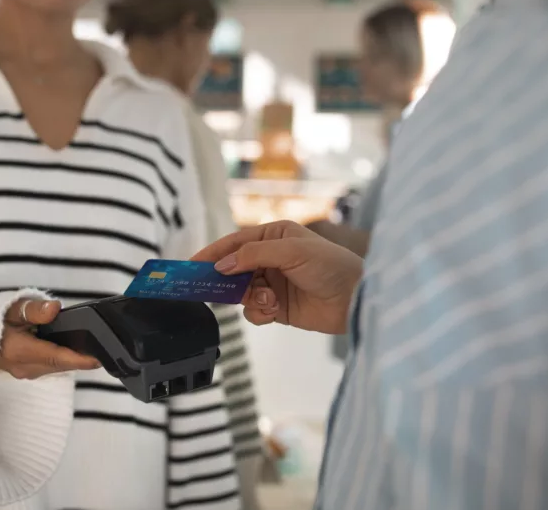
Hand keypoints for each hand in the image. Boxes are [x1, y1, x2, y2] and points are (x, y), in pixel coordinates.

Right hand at [0, 298, 100, 378]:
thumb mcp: (13, 308)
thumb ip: (34, 309)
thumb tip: (54, 309)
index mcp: (20, 351)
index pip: (56, 357)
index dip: (79, 359)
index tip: (98, 358)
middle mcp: (24, 367)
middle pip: (60, 365)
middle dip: (81, 359)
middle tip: (103, 350)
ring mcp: (24, 372)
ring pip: (56, 368)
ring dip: (72, 361)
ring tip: (92, 350)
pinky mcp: (25, 372)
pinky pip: (49, 368)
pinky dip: (62, 360)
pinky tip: (73, 351)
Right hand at [191, 221, 362, 334]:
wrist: (356, 299)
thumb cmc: (330, 266)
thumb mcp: (291, 251)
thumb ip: (253, 255)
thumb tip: (222, 265)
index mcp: (274, 237)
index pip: (235, 243)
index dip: (213, 253)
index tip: (191, 264)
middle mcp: (271, 258)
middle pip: (233, 268)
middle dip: (223, 280)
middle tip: (204, 289)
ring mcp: (273, 283)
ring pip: (241, 292)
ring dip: (249, 297)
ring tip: (266, 299)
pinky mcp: (277, 307)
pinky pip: (254, 310)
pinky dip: (259, 311)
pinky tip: (273, 310)